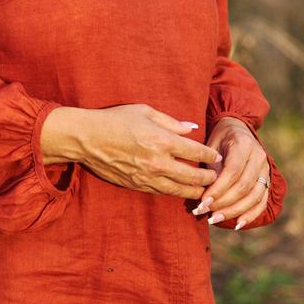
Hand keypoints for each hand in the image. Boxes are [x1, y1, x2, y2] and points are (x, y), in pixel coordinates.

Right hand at [41, 104, 221, 199]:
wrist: (87, 138)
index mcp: (161, 140)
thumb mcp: (144, 111)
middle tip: (216, 176)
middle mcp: (157, 162)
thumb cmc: (115, 119)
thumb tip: (191, 128)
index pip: (195, 152)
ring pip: (179, 190)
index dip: (210, 155)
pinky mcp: (137, 185)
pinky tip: (181, 190)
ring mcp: (147, 177)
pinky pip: (161, 192)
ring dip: (195, 190)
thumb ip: (170, 122)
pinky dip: (174, 192)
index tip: (217, 156)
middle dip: (208, 177)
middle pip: (192, 176)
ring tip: (204, 189)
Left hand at [191, 117, 269, 229]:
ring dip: (233, 211)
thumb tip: (205, 190)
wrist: (237, 129)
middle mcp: (259, 157)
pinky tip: (237, 224)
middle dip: (223, 203)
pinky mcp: (267, 180)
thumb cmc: (219, 137)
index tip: (203, 201)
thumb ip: (211, 164)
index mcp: (244, 144)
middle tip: (204, 212)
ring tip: (214, 219)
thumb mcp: (211, 143)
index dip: (218, 189)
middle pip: (243, 187)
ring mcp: (266, 170)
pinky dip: (250, 215)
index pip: (233, 172)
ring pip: (253, 197)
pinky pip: (262, 201)